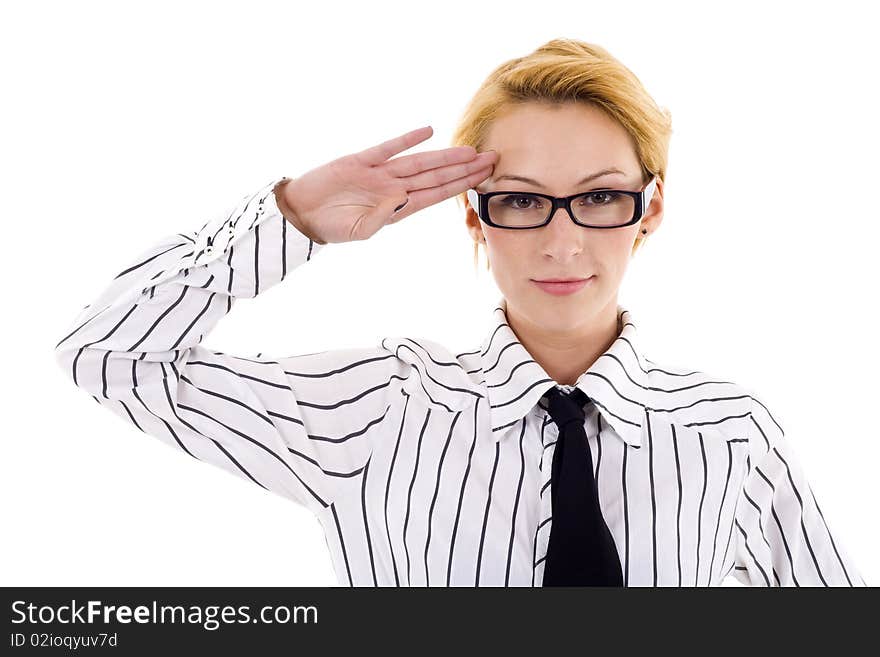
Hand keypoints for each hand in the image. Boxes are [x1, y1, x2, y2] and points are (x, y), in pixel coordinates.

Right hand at [276, 126, 497, 243]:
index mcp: (397, 207)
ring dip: (444, 156)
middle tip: (492, 160)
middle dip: (464, 169)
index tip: (483, 180)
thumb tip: (402, 200)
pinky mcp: (359, 160)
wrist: (301, 213)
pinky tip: (427, 131)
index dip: (460, 186)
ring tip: (470, 150)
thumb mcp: (358, 231)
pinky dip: (407, 139)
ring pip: (419, 162)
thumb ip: (381, 218)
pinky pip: (387, 148)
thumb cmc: (330, 227)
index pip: (436, 195)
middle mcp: (393, 188)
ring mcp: (378, 173)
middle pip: (436, 176)